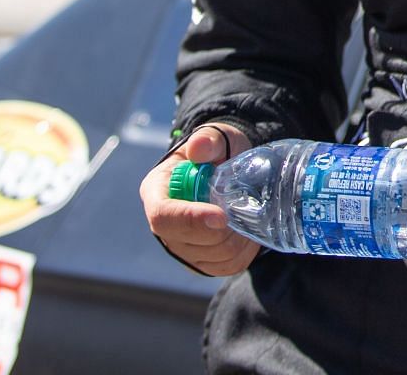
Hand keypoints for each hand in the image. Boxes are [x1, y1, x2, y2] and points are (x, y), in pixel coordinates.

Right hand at [139, 122, 258, 275]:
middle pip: (186, 242)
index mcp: (157, 192)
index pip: (163, 216)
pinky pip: (223, 267)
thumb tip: (198, 148)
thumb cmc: (218, 152)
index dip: (191, 219)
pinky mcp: (201, 260)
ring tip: (248, 216)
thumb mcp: (215, 139)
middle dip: (220, 231)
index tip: (221, 216)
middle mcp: (163, 224)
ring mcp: (180, 245)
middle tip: (245, 211)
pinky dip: (242, 253)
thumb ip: (207, 141)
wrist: (230, 168)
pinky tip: (249, 232)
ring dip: (234, 241)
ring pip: (209, 257)